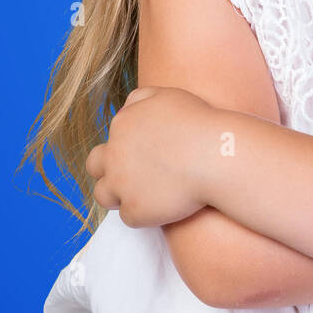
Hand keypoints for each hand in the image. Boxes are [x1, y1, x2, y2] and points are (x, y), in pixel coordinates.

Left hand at [86, 86, 217, 227]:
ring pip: (105, 195)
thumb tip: (127, 107)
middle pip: (95, 166)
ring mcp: (121, 185)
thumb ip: (141, 99)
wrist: (218, 156)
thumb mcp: (168, 96)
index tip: (147, 154)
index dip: (126, 149)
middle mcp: (113, 155)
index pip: (111, 139)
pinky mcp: (135, 210)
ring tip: (147, 193)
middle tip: (135, 175)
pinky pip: (132, 217)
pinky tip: (166, 206)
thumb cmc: (200, 123)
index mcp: (122, 125)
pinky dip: (147, 213)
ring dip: (121, 195)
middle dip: (110, 170)